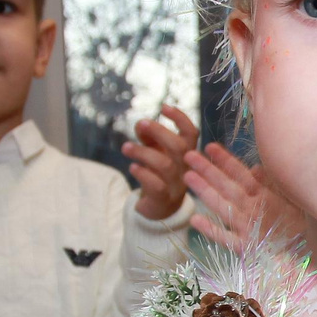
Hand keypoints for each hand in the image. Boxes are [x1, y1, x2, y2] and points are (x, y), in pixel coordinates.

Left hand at [122, 104, 200, 221]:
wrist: (160, 209)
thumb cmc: (158, 175)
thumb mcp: (155, 153)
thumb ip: (149, 137)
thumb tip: (140, 124)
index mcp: (187, 154)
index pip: (191, 133)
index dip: (180, 118)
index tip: (163, 107)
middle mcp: (185, 169)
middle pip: (179, 147)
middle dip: (159, 132)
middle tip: (140, 123)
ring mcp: (176, 185)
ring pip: (165, 165)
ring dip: (143, 152)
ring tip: (125, 147)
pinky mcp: (163, 200)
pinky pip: (157, 186)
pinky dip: (143, 174)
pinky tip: (133, 167)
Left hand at [184, 142, 300, 250]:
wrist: (309, 260)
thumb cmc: (300, 232)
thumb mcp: (290, 203)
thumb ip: (271, 186)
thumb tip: (256, 168)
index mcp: (267, 197)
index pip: (242, 175)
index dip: (226, 161)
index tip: (209, 147)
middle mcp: (256, 209)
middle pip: (228, 186)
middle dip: (208, 170)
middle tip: (188, 155)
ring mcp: (250, 228)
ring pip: (223, 206)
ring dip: (205, 191)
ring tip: (187, 176)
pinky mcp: (247, 248)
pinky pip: (226, 238)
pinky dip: (211, 230)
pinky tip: (195, 220)